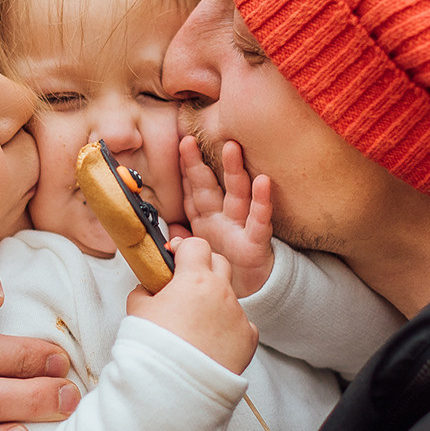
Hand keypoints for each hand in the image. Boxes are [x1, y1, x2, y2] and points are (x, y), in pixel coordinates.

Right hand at [125, 236, 257, 373]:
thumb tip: (147, 288)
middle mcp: (222, 293)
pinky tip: (212, 341)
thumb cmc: (154, 350)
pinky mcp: (248, 339)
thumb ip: (143, 291)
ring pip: (230, 297)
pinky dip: (228, 328)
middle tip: (186, 285)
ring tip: (195, 323)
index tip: (175, 258)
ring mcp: (238, 315)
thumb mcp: (137, 312)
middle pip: (219, 263)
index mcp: (195, 280)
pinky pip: (242, 324)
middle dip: (204, 268)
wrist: (173, 387)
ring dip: (215, 301)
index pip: (196, 246)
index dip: (183, 249)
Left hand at [181, 136, 273, 297]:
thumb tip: (165, 238)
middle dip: (198, 164)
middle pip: (208, 187)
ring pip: (236, 193)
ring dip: (233, 171)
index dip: (182, 172)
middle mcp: (221, 216)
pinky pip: (259, 219)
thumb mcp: (199, 253)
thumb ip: (182, 242)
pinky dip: (262, 201)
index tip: (174, 149)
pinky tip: (263, 181)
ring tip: (230, 148)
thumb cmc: (227, 265)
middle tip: (188, 141)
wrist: (254, 289)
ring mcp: (240, 225)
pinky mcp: (257, 240)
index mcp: (205, 218)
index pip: (190, 192)